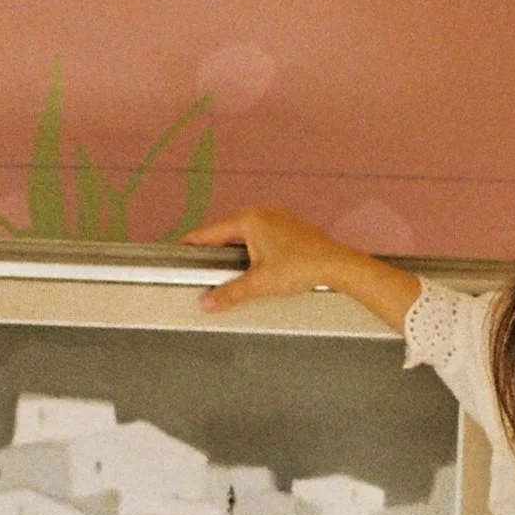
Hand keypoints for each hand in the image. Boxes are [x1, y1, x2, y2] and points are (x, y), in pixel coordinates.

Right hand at [189, 206, 418, 331]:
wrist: (337, 265)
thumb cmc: (303, 266)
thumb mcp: (259, 283)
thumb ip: (230, 292)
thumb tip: (208, 301)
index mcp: (249, 219)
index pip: (209, 232)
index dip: (192, 244)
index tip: (177, 250)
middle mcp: (261, 212)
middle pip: (225, 231)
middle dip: (213, 249)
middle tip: (200, 266)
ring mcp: (276, 217)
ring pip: (243, 233)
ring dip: (233, 249)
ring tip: (226, 269)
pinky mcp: (288, 226)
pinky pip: (259, 234)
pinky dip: (249, 248)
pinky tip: (252, 264)